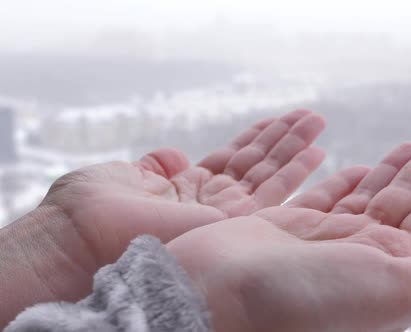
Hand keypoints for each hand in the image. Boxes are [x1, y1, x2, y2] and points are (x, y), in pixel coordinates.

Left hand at [42, 109, 324, 268]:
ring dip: (297, 149)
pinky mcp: (235, 225)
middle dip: (285, 140)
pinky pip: (275, 195)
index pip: (233, 160)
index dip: (257, 139)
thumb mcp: (126, 175)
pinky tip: (317, 152)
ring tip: (319, 123)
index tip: (279, 120)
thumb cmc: (92, 209)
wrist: (81, 238)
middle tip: (312, 117)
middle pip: (258, 166)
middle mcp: (212, 203)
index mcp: (188, 189)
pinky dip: (298, 173)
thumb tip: (173, 153)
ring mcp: (227, 215)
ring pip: (273, 177)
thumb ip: (157, 165)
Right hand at [168, 140, 410, 331]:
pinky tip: (362, 167)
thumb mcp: (399, 288)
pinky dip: (347, 183)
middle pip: (404, 209)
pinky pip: (329, 199)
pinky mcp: (290, 227)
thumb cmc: (307, 303)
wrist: (217, 300)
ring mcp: (324, 242)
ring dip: (393, 172)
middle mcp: (360, 260)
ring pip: (369, 200)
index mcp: (391, 276)